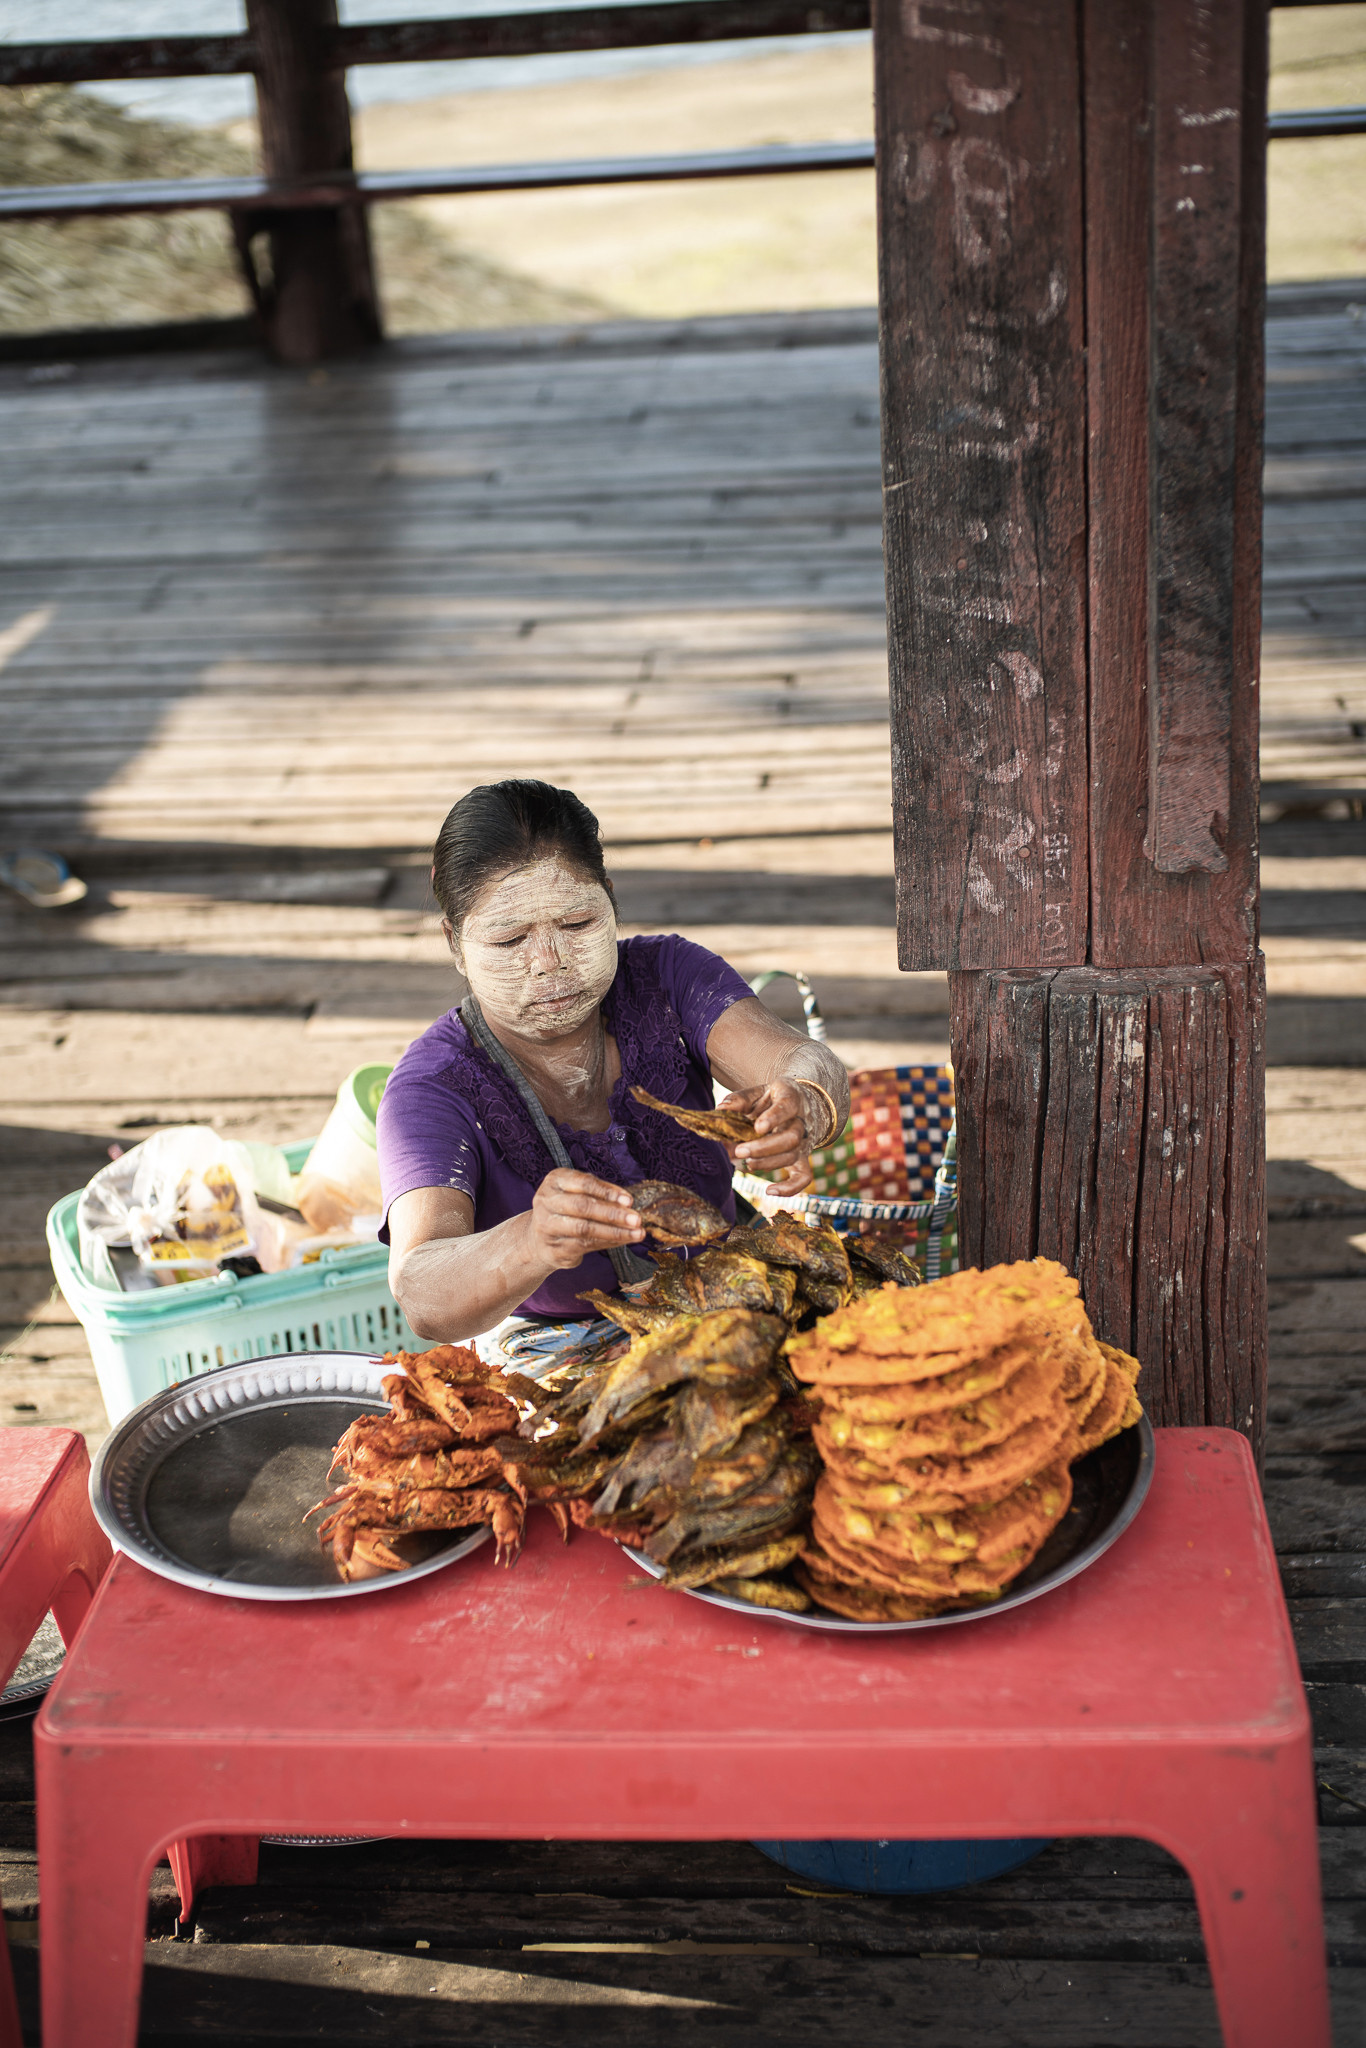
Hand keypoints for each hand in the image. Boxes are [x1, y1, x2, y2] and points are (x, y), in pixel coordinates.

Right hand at [527, 1168, 643, 1270]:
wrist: (538, 1239)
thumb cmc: (566, 1210)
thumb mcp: (577, 1193)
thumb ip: (600, 1194)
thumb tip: (628, 1203)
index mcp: (554, 1181)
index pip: (583, 1183)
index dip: (607, 1192)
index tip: (629, 1201)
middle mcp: (546, 1202)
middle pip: (583, 1206)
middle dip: (613, 1213)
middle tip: (636, 1219)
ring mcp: (547, 1227)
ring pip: (585, 1229)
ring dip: (615, 1232)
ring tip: (637, 1233)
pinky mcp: (554, 1249)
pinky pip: (586, 1246)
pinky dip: (609, 1243)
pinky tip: (624, 1241)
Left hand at [721, 1079, 825, 1193]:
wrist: (798, 1104)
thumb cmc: (772, 1099)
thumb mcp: (757, 1092)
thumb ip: (740, 1099)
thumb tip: (721, 1109)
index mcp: (791, 1098)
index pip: (787, 1107)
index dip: (774, 1118)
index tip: (757, 1127)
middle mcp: (802, 1121)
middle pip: (791, 1138)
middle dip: (763, 1148)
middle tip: (739, 1151)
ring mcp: (804, 1142)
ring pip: (791, 1156)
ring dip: (766, 1163)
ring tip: (745, 1162)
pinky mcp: (802, 1158)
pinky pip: (803, 1177)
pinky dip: (789, 1188)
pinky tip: (769, 1191)